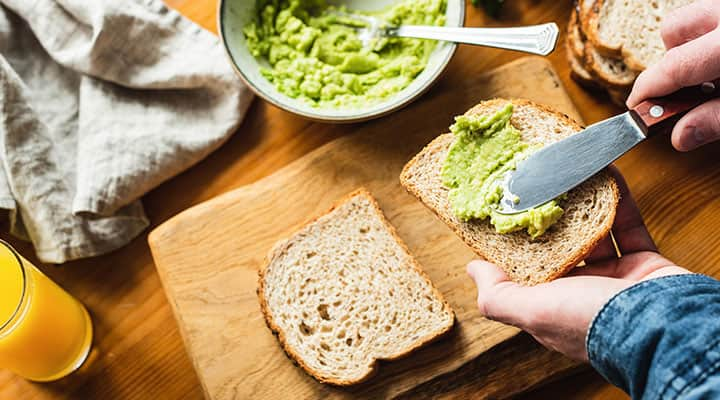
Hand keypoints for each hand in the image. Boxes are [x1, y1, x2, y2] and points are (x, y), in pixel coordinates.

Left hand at [467, 169, 690, 360]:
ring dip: (583, 202)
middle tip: (537, 183)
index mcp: (550, 305)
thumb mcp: (531, 310)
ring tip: (567, 171)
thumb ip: (497, 293)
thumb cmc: (589, 322)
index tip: (505, 209)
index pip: (525, 269)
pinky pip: (627, 223)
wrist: (661, 327)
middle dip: (550, 215)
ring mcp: (613, 277)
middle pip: (560, 246)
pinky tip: (605, 172)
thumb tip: (473, 270)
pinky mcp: (642, 262)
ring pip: (593, 231)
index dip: (515, 241)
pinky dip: (619, 198)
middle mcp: (580, 292)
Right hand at [626, 0, 719, 150]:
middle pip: (674, 32)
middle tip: (687, 92)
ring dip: (691, 49)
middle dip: (671, 63)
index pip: (674, 66)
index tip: (635, 110)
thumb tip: (681, 135)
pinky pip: (711, 20)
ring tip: (711, 76)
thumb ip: (718, 120)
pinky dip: (709, 41)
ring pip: (693, 20)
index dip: (648, 91)